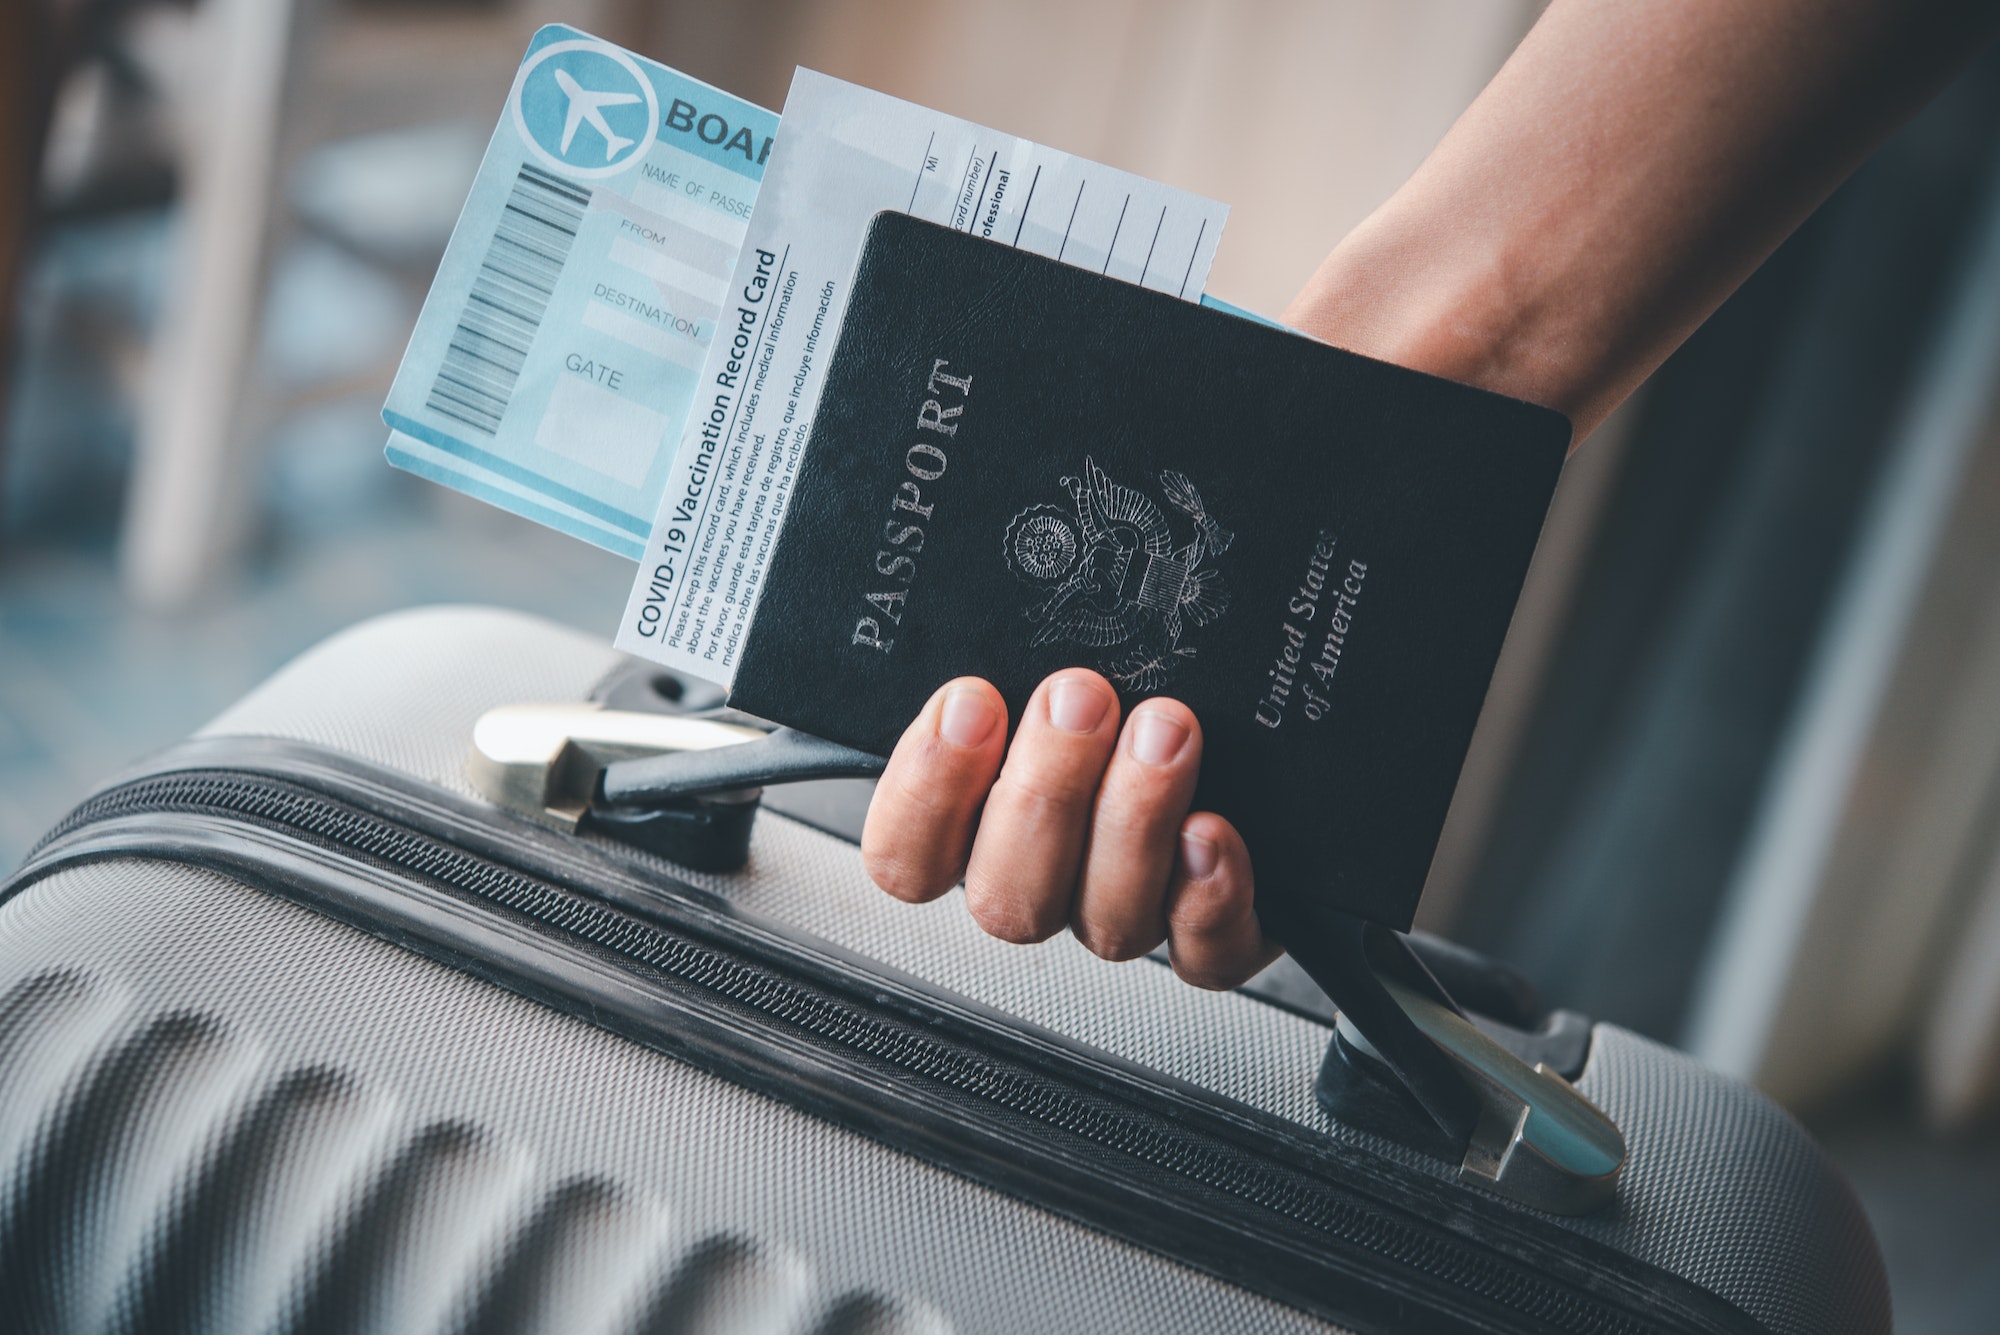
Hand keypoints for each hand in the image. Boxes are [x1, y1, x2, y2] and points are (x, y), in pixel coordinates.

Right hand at [860, 669, 1278, 987]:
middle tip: (1080, 698)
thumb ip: (1001, 651)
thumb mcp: (1047, 642)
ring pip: (1103, 923)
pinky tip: (1210, 834)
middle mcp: (1046, 881)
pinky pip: (1205, 954)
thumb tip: (969, 615)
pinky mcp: (1217, 935)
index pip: (905, 857)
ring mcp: (1129, 910)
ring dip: (1129, 823)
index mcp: (976, 823)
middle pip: (1005, 896)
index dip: (925, 793)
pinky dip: (1207, 900)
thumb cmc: (1125, 679)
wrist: (1259, 735)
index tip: (970, 703)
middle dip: (1042, 793)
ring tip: (1162, 733)